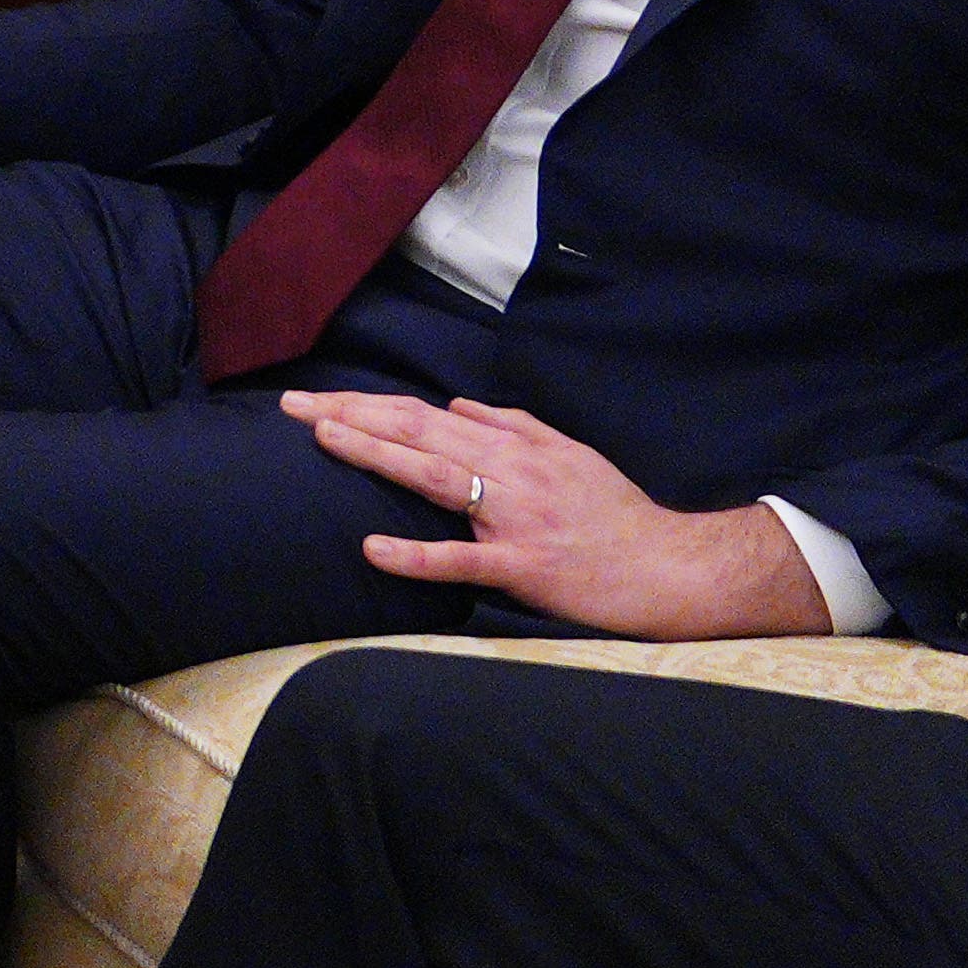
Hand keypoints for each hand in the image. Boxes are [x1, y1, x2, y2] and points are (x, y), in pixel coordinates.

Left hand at [280, 392, 833, 636]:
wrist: (674, 568)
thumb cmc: (619, 516)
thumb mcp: (571, 454)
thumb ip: (515, 425)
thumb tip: (461, 403)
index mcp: (516, 446)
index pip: (426, 415)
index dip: (368, 404)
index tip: (316, 398)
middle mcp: (512, 471)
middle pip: (419, 432)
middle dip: (352, 415)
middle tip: (292, 405)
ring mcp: (515, 518)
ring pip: (435, 475)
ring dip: (375, 453)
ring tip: (322, 437)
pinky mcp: (525, 566)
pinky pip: (462, 560)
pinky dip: (415, 553)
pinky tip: (372, 548)